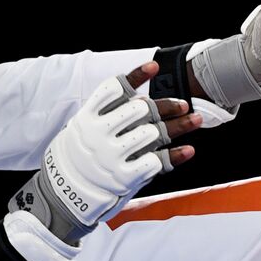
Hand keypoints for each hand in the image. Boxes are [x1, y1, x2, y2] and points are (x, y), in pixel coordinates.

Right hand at [12, 62, 200, 241]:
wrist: (65, 193)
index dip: (135, 75)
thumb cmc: (80, 156)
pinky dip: (175, 155)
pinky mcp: (123, 177)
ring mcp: (111, 155)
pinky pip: (156, 162)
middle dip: (166, 105)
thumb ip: (106, 113)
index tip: (154, 66)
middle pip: (141, 110)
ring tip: (195, 120)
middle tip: (184, 104)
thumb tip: (140, 95)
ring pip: (152, 133)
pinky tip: (189, 150)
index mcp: (87, 117)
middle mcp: (98, 133)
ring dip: (178, 126)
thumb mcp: (82, 128)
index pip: (113, 89)